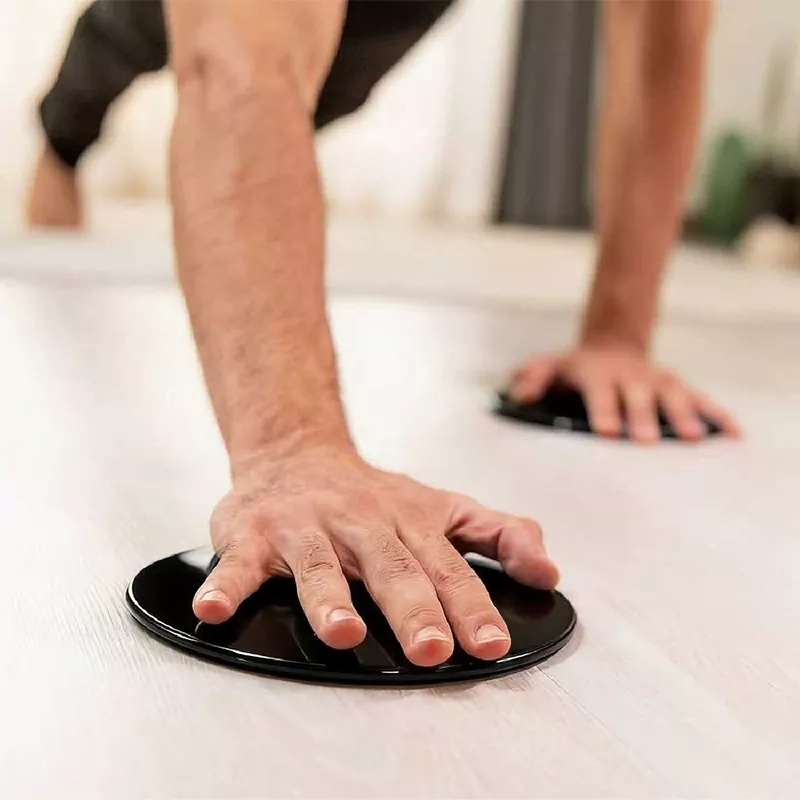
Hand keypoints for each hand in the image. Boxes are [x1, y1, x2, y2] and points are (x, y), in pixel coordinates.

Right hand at [193, 446, 558, 666]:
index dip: (469, 605)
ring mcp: (306, 527)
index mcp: (409, 522)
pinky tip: (216, 608)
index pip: (446, 566)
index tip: (487, 642)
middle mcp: (361, 523)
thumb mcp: (445, 507)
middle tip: (431, 648)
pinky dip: (228, 583)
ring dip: (329, 597)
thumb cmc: (374, 494)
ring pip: (319, 564)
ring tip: (342, 631)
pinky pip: (240, 561)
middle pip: (390, 567)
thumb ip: (499, 535)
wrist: (299, 450)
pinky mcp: (256, 532)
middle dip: (412, 608)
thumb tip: (548, 572)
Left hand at [510, 344, 739, 442]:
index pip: (599, 393)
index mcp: (596, 375)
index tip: (609, 432)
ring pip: (673, 396)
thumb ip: (531, 379)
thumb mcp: (547, 367)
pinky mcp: (677, 387)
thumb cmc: (573, 369)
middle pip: (638, 397)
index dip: (604, 411)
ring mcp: (657, 381)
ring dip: (684, 415)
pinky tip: (733, 434)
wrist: (610, 346)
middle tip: (648, 441)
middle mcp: (630, 377)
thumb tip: (518, 394)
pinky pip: (700, 399)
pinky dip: (718, 414)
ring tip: (694, 438)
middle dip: (643, 417)